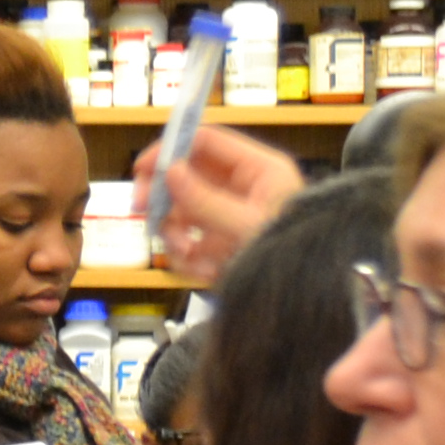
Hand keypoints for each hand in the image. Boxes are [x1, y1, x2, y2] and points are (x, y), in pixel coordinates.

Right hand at [154, 124, 307, 280]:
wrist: (302, 302)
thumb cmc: (291, 257)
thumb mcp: (247, 226)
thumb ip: (206, 199)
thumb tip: (170, 172)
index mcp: (259, 170)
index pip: (208, 141)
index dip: (172, 148)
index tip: (143, 167)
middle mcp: (240, 189)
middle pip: (185, 174)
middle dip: (162, 194)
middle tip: (141, 208)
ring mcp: (226, 216)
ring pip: (179, 211)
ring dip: (172, 233)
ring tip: (185, 253)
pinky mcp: (217, 244)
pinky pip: (184, 242)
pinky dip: (184, 259)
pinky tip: (202, 271)